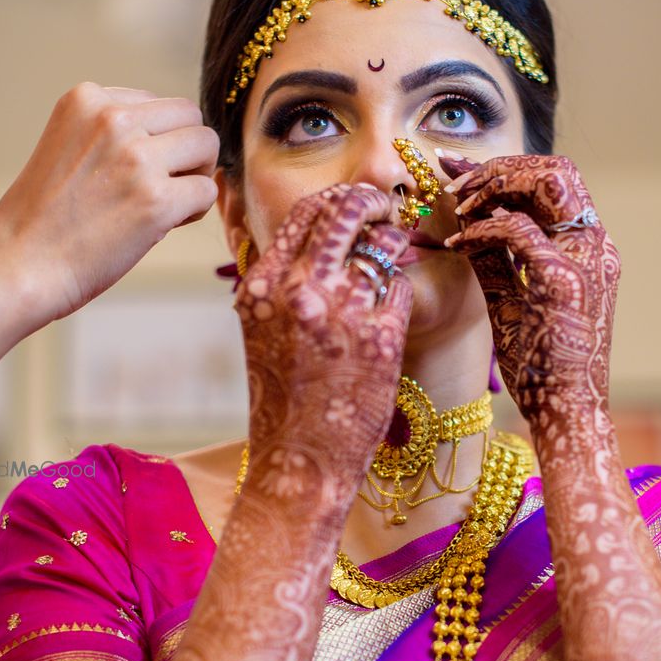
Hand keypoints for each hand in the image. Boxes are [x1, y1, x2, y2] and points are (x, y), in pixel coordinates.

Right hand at [0, 83, 219, 323]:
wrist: (18, 265)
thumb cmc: (42, 219)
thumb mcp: (68, 146)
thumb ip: (112, 133)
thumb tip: (177, 139)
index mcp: (87, 99)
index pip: (157, 103)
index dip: (155, 140)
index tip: (129, 172)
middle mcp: (113, 118)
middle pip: (189, 116)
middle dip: (185, 152)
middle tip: (161, 187)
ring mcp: (136, 158)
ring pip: (206, 145)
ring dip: (195, 176)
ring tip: (163, 204)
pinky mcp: (156, 200)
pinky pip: (207, 190)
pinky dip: (194, 211)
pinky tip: (162, 226)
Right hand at [236, 184, 411, 512]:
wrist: (300, 460)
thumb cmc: (281, 397)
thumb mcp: (261, 329)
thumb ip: (279, 281)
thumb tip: (311, 232)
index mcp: (263, 286)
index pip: (305, 212)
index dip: (335, 200)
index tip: (353, 205)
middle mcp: (301, 290)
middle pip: (345, 211)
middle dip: (371, 202)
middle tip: (385, 210)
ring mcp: (344, 311)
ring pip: (382, 243)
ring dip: (393, 241)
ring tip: (396, 250)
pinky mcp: (383, 337)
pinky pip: (400, 287)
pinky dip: (398, 291)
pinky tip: (390, 309)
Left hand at [439, 153, 620, 433]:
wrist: (566, 413)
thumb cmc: (540, 367)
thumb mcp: (512, 300)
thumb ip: (495, 258)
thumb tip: (463, 219)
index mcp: (588, 249)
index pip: (555, 182)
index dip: (507, 167)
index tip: (459, 169)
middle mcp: (594, 246)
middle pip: (557, 168)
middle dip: (501, 166)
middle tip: (455, 181)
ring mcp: (584, 260)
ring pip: (548, 181)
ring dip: (495, 183)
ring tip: (457, 203)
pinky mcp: (563, 281)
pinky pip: (517, 229)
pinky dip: (482, 227)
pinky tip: (456, 243)